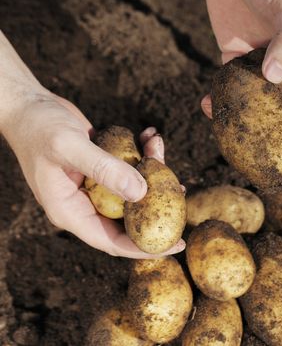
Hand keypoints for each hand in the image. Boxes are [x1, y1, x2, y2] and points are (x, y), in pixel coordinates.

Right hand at [0, 32, 184, 257]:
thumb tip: (142, 193)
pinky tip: (149, 136)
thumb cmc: (39, 127)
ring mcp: (94, 187)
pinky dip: (141, 156)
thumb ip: (104, 169)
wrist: (29, 105)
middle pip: (128, 218)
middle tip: (180, 191)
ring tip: (158, 147)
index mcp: (71, 212)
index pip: (113, 242)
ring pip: (132, 191)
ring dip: (151, 171)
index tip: (176, 245)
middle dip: (156, 205)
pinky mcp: (101, 169)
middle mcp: (84, 205)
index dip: (146, 248)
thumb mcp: (69, 147)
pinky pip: (128, 170)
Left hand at [203, 0, 281, 144]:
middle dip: (277, 137)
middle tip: (259, 157)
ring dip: (244, 123)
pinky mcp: (234, 59)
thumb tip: (273, 79)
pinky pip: (229, 89)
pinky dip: (219, 101)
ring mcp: (259, 66)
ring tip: (228, 136)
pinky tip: (206, 106)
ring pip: (256, 106)